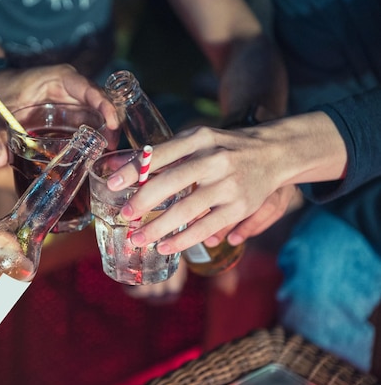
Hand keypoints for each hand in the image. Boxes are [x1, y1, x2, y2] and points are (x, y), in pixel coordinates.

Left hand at [0, 64, 119, 166]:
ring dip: (104, 131)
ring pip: (96, 113)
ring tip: (108, 152)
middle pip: (98, 102)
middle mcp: (70, 86)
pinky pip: (87, 121)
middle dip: (109, 123)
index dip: (104, 105)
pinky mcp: (69, 112)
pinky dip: (93, 134)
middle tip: (113, 147)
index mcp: (58, 78)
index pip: (88, 89)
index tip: (113, 124)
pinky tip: (97, 151)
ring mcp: (71, 99)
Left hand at [106, 112, 345, 254]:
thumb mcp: (196, 140)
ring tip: (138, 238)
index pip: (160, 153)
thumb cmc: (222, 148)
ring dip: (158, 227)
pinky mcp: (240, 206)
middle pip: (171, 182)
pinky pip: (206, 227)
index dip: (133, 170)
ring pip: (187, 210)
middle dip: (143, 202)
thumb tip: (117, 166)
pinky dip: (183, 239)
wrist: (274, 152)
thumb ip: (163, 154)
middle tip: (124, 216)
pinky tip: (164, 246)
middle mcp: (213, 158)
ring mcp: (228, 183)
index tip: (112, 185)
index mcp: (198, 138)